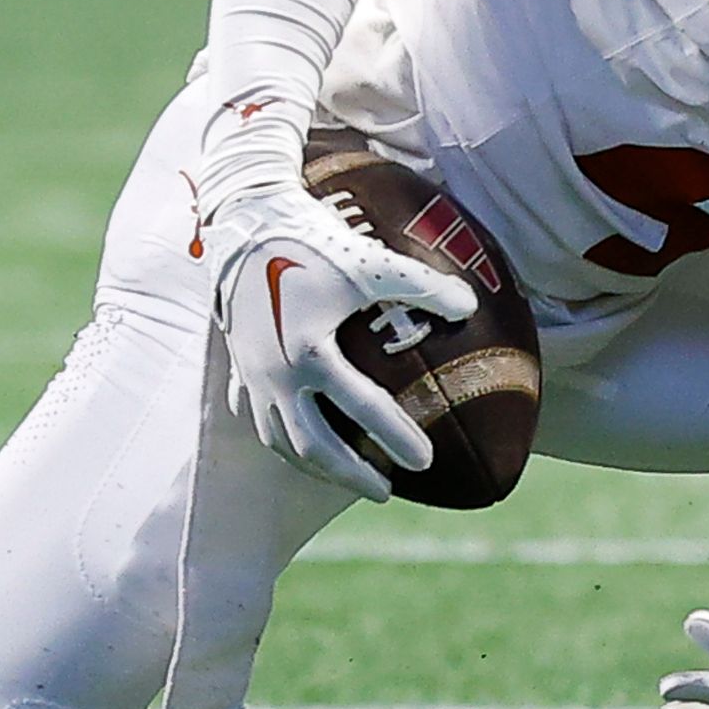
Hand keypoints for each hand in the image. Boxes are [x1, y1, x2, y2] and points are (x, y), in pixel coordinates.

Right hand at [208, 174, 478, 500]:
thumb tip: (470, 307)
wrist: (245, 218)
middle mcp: (276, 373)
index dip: (396, 437)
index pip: (362, 409)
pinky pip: (255, 417)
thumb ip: (424, 285)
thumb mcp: (373, 262)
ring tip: (344, 474)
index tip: (424, 462)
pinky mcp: (239, 363)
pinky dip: (280, 438)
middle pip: (313, 445)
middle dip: (350, 473)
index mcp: (309, 353)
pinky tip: (297, 444)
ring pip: (279, 439)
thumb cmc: (313, 239)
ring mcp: (252, 373)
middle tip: (386, 490)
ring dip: (314, 464)